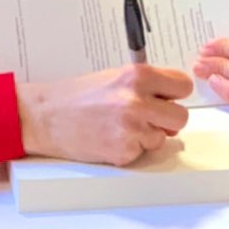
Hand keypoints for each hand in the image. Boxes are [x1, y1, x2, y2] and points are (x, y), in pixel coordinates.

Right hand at [16, 64, 193, 166]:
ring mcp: (132, 127)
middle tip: (148, 118)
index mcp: (137, 76)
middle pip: (181, 116)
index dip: (174, 95)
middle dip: (167, 120)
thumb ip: (146, 86)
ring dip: (147, 136)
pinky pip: (143, 152)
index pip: (183, 85)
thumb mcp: (115, 77)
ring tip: (121, 127)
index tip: (167, 99)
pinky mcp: (124, 150)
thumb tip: (170, 101)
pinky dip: (131, 149)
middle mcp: (137, 100)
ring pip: (163, 138)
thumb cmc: (76, 97)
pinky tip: (111, 138)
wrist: (46, 116)